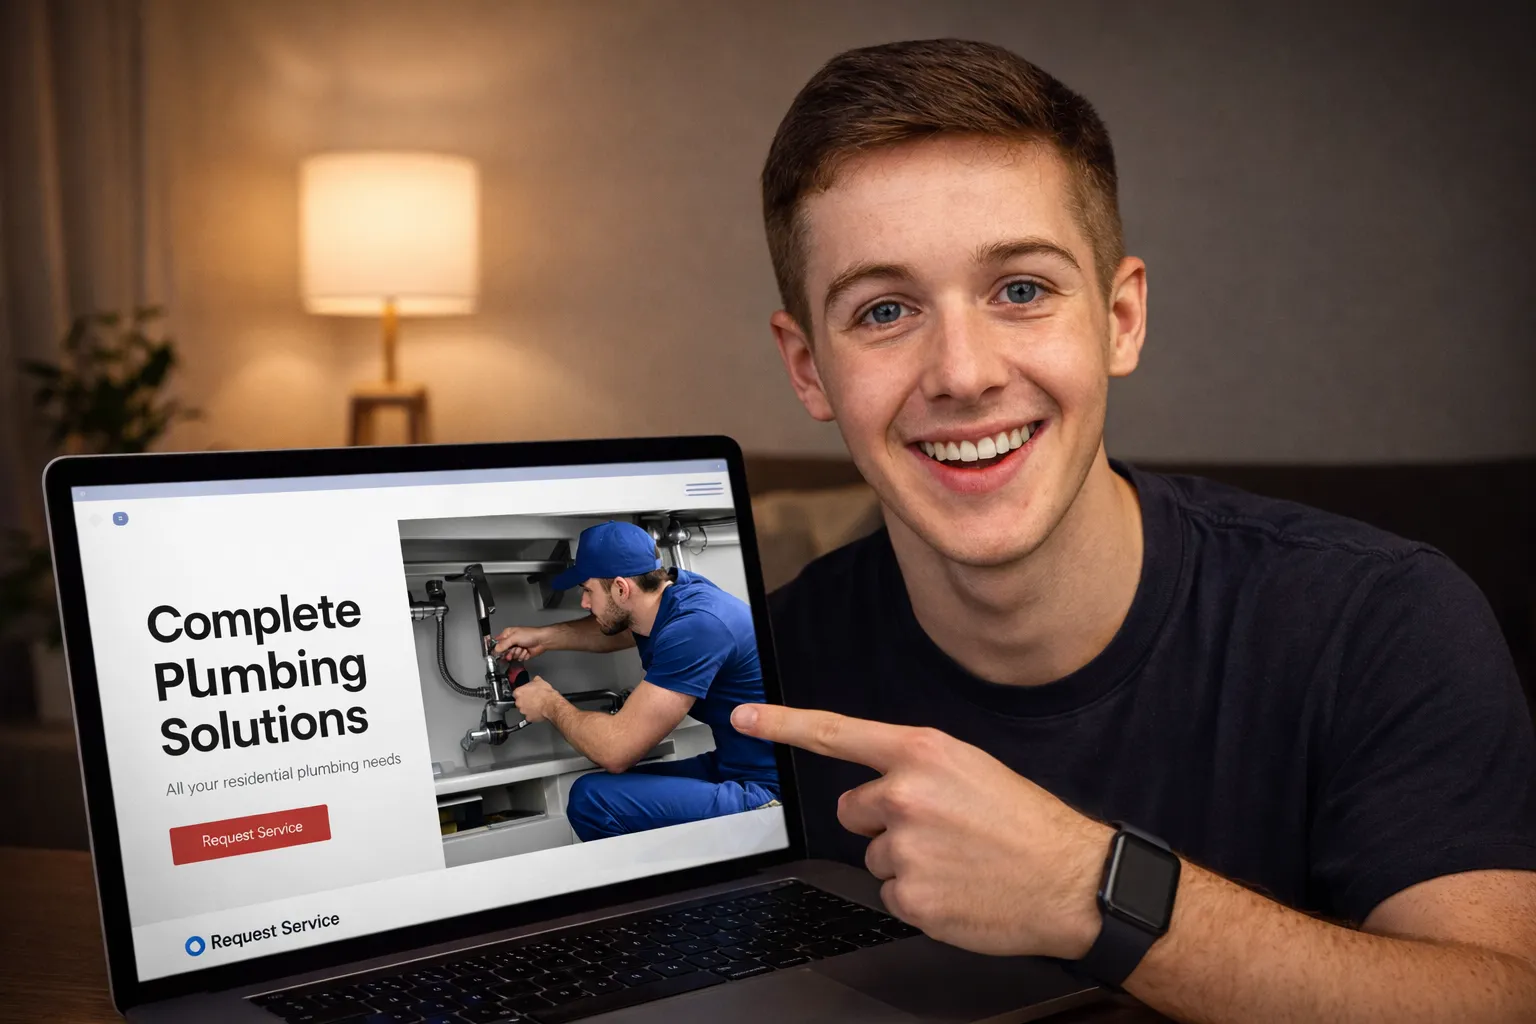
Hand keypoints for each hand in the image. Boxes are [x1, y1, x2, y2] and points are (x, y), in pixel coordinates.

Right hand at [493, 625, 547, 661]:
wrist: (542, 641)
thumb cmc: (530, 635)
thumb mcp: (514, 637)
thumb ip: (504, 644)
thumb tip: (496, 649)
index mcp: (508, 634)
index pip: (497, 642)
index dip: (498, 648)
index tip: (500, 651)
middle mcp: (511, 641)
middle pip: (504, 652)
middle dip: (510, 652)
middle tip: (514, 650)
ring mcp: (516, 648)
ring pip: (511, 656)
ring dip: (518, 654)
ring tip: (523, 648)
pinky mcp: (522, 654)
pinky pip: (518, 659)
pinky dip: (523, 656)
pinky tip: (527, 651)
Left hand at [512, 675, 562, 722]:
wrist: (551, 704)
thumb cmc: (546, 694)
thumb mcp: (540, 681)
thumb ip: (534, 680)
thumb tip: (535, 680)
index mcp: (519, 692)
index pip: (516, 692)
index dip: (523, 692)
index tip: (527, 693)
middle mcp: (519, 702)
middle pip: (519, 702)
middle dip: (525, 701)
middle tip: (533, 699)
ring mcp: (523, 711)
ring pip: (524, 709)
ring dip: (529, 708)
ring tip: (537, 705)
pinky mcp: (528, 718)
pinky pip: (529, 716)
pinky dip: (533, 715)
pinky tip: (538, 711)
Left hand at [730, 703, 1110, 958]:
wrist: (1072, 880)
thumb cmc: (1028, 824)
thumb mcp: (973, 769)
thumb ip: (918, 768)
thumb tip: (882, 782)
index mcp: (922, 752)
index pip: (837, 734)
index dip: (783, 724)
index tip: (744, 718)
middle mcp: (905, 793)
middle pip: (853, 809)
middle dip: (883, 822)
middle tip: (938, 832)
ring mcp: (905, 846)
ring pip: (873, 856)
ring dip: (906, 862)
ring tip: (956, 861)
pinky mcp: (910, 894)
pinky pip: (892, 894)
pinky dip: (919, 897)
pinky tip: (957, 888)